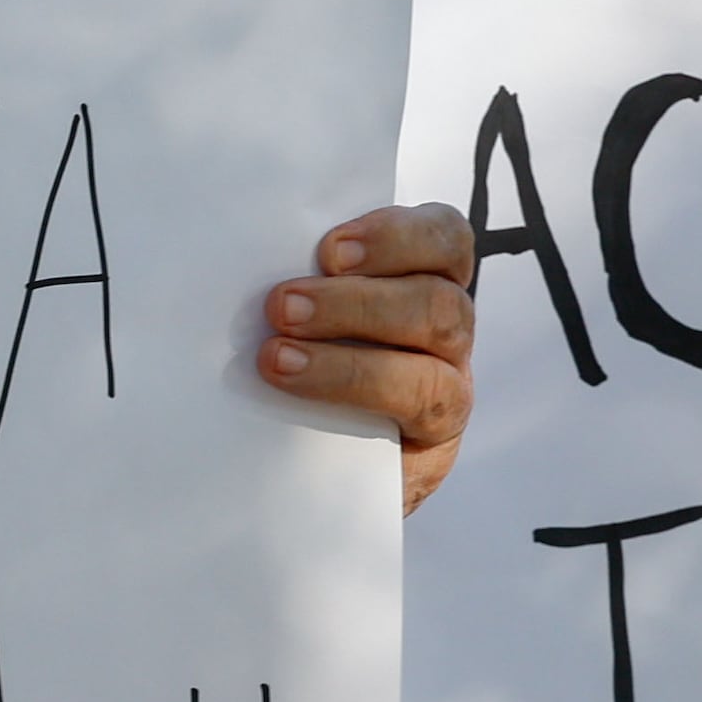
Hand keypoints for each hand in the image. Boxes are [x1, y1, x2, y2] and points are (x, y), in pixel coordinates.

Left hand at [264, 204, 475, 512]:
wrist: (300, 465)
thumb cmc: (300, 361)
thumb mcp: (306, 311)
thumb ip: (305, 283)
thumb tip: (251, 263)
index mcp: (425, 279)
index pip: (444, 239)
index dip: (395, 236)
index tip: (329, 250)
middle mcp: (447, 331)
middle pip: (440, 300)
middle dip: (356, 302)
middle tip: (282, 307)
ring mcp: (450, 386)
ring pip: (433, 361)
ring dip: (351, 358)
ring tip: (278, 359)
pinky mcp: (435, 441)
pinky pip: (418, 412)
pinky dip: (358, 397)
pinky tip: (304, 399)